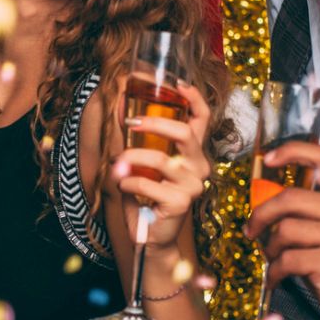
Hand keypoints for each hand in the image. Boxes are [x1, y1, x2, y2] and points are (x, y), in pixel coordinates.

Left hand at [108, 81, 211, 251]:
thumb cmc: (147, 195)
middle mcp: (199, 166)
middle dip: (155, 123)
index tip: (176, 84)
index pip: (202, 119)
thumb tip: (120, 108)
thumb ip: (139, 139)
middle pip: (185, 133)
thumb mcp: (143, 162)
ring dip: (131, 158)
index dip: (193, 97)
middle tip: (130, 122)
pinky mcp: (181, 203)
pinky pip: (147, 184)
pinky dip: (128, 182)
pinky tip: (123, 185)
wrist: (150, 235)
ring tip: (117, 164)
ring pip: (160, 159)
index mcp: (193, 152)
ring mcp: (193, 185)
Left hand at [244, 140, 319, 319]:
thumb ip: (311, 213)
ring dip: (271, 249)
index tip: (270, 158)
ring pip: (285, 230)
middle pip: (291, 197)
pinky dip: (274, 272)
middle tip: (251, 230)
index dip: (294, 150)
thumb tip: (266, 201)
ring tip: (274, 260)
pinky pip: (287, 260)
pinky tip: (276, 279)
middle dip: (261, 214)